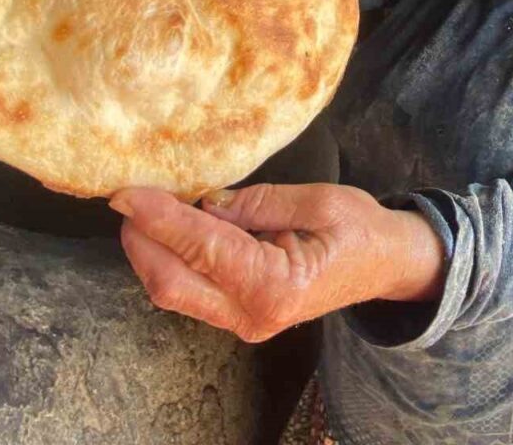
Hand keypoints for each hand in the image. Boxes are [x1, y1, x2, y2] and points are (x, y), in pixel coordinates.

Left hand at [110, 183, 445, 341]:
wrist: (387, 265)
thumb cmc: (361, 228)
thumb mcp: (317, 200)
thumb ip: (256, 202)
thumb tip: (201, 201)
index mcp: (276, 285)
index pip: (200, 247)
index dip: (157, 217)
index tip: (125, 191)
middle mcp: (252, 314)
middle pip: (169, 281)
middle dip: (140, 238)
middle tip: (126, 196)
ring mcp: (243, 321)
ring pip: (173, 290)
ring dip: (151, 249)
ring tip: (145, 206)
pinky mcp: (239, 315)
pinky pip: (190, 289)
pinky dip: (171, 258)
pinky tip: (169, 227)